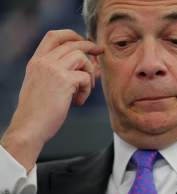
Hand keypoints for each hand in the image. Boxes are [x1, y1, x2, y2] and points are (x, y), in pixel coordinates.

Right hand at [0, 29, 103, 170]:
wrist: (29, 128)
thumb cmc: (37, 111)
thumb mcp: (41, 85)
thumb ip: (56, 72)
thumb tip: (82, 67)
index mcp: (36, 62)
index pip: (54, 36)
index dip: (72, 35)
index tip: (83, 41)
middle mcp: (44, 62)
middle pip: (73, 43)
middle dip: (90, 46)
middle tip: (99, 52)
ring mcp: (53, 70)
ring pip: (81, 57)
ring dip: (89, 72)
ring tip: (85, 89)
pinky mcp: (64, 81)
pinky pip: (86, 78)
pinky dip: (87, 90)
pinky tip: (78, 101)